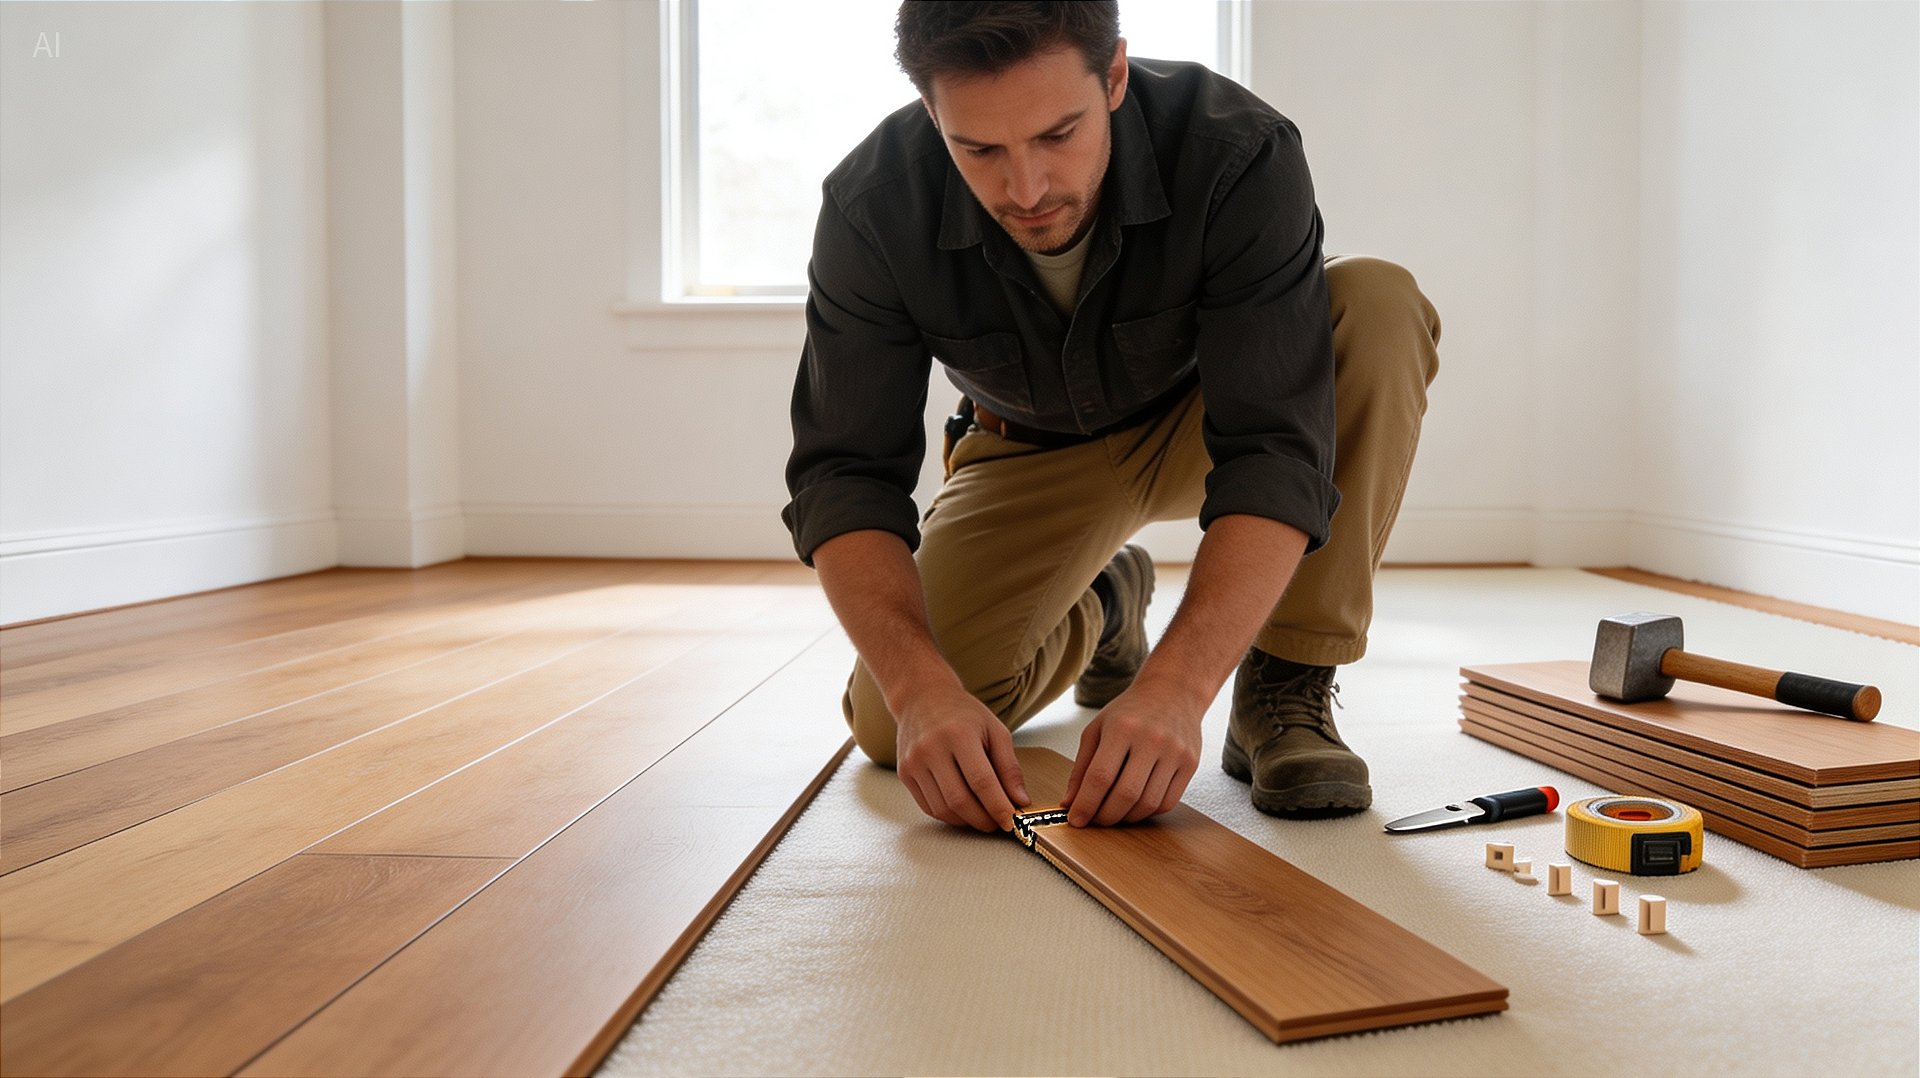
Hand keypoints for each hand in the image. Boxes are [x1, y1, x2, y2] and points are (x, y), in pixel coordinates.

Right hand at [895, 688, 1029, 831]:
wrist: (922, 697)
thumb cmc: (962, 713)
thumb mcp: (994, 730)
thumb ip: (1009, 766)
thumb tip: (1019, 800)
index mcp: (958, 734)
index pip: (981, 781)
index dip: (998, 807)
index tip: (1011, 822)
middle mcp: (931, 748)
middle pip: (959, 800)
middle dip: (983, 819)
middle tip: (997, 823)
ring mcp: (914, 762)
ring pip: (943, 809)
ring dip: (966, 820)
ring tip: (982, 816)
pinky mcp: (904, 773)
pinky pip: (928, 806)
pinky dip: (949, 815)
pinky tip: (962, 809)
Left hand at [1063, 683, 1201, 826]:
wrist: (1173, 692)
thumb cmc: (1131, 710)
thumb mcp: (1097, 729)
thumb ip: (1081, 767)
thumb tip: (1070, 802)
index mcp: (1123, 728)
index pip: (1100, 777)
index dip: (1086, 804)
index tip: (1076, 819)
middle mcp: (1152, 739)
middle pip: (1126, 794)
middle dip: (1105, 816)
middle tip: (1095, 820)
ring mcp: (1175, 753)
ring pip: (1148, 803)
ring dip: (1126, 817)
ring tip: (1114, 813)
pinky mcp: (1190, 764)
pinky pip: (1167, 802)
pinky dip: (1147, 812)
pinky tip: (1136, 805)